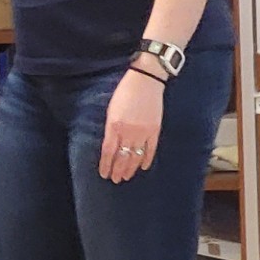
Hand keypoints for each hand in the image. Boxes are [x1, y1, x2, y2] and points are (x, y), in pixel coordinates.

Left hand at [98, 68, 162, 182]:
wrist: (146, 80)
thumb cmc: (124, 90)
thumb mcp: (111, 108)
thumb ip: (110, 127)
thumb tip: (109, 143)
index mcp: (115, 125)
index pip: (108, 151)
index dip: (106, 164)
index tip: (104, 174)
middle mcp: (128, 131)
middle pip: (122, 157)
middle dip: (117, 170)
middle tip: (115, 180)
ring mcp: (143, 132)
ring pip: (135, 156)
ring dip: (130, 168)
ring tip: (126, 177)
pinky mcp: (155, 130)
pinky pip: (150, 150)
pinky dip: (146, 160)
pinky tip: (142, 167)